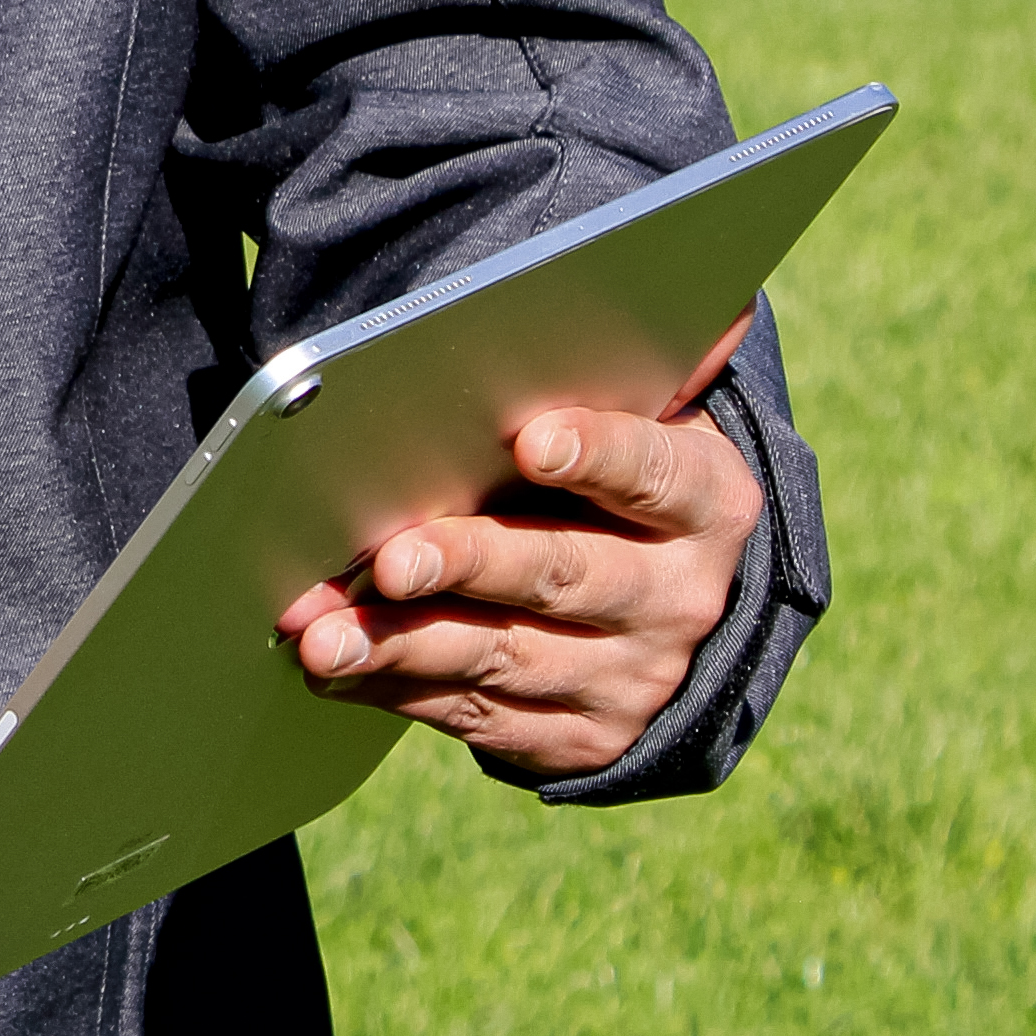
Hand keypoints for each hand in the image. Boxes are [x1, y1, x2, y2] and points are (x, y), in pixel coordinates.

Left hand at [277, 404, 755, 778]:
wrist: (670, 609)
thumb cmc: (623, 483)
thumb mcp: (651, 423)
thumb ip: (646, 367)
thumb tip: (714, 298)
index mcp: (706, 501)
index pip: (654, 471)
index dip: (596, 453)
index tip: (529, 438)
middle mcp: (678, 597)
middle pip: (563, 574)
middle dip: (468, 564)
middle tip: (390, 557)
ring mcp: (630, 677)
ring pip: (502, 656)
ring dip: (402, 643)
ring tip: (321, 634)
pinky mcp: (577, 736)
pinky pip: (474, 713)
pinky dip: (394, 686)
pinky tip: (333, 664)